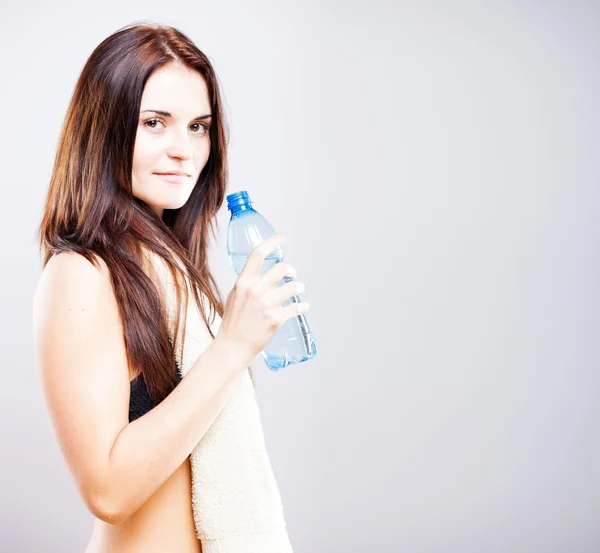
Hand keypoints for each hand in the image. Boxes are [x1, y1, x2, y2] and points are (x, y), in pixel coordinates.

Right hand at [216, 234, 308, 366]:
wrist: (232, 346)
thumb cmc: (233, 322)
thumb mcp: (234, 296)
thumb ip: (247, 285)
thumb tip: (261, 276)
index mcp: (243, 282)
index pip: (258, 254)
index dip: (271, 243)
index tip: (281, 238)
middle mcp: (255, 290)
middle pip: (281, 269)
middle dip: (291, 271)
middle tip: (293, 274)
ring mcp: (266, 304)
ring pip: (293, 287)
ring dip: (299, 287)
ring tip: (299, 290)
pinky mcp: (276, 319)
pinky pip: (296, 307)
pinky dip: (302, 306)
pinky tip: (303, 306)